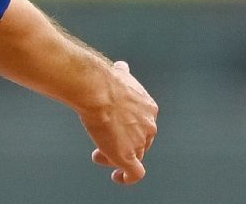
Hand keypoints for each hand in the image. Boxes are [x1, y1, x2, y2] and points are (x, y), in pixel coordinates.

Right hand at [78, 60, 157, 184]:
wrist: (97, 90)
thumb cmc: (103, 81)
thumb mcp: (119, 74)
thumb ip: (123, 75)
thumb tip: (122, 67)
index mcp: (148, 108)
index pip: (142, 123)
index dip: (127, 127)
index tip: (111, 125)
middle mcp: (149, 126)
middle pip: (140, 142)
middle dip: (122, 143)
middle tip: (103, 142)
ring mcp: (139, 143)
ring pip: (134, 157)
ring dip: (117, 157)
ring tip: (99, 155)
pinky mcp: (128, 157)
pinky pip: (134, 174)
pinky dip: (127, 178)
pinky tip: (117, 177)